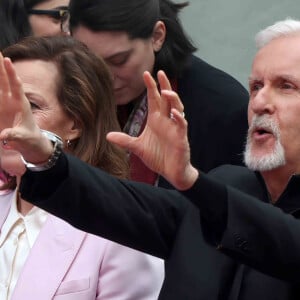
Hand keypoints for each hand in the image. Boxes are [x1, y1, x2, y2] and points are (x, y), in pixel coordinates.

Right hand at [0, 53, 52, 163]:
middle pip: (5, 80)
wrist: (30, 143)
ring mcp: (4, 103)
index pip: (16, 86)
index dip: (12, 74)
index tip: (8, 60)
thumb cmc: (30, 139)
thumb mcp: (24, 138)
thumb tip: (3, 136)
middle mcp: (12, 100)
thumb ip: (14, 136)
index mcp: (21, 105)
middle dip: (0, 65)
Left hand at [107, 70, 198, 189]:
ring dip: (173, 99)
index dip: (151, 86)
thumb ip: (124, 140)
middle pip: (167, 99)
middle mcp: (166, 121)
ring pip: (177, 108)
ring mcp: (174, 128)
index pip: (154, 99)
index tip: (145, 73)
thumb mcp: (138, 147)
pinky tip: (175, 114)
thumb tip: (108, 136)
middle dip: (164, 85)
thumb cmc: (158, 157)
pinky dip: (179, 119)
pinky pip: (181, 125)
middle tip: (159, 72)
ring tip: (165, 91)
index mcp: (156, 120)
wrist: (170, 172)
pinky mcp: (181, 138)